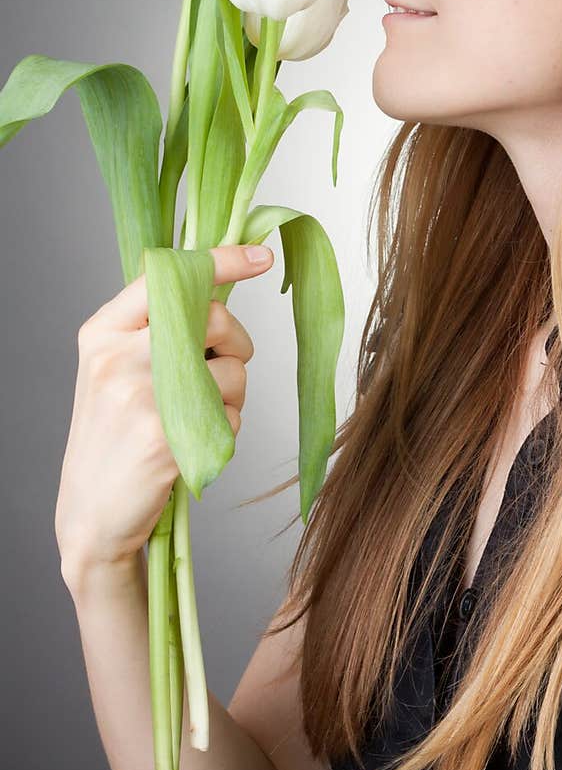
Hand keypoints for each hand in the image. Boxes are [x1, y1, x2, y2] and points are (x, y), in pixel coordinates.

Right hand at [55, 244, 273, 581]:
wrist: (93, 513)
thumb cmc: (115, 434)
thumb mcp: (115, 368)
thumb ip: (156, 328)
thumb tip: (219, 286)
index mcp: (102, 331)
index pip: (167, 277)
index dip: (222, 260)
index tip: (262, 256)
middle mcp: (117, 357)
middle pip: (213, 317)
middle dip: (237, 341)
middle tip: (227, 364)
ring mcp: (141, 397)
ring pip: (232, 369)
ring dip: (235, 393)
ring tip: (201, 416)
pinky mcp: (167, 438)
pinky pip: (232, 415)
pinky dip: (229, 428)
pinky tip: (197, 443)